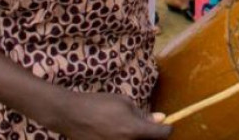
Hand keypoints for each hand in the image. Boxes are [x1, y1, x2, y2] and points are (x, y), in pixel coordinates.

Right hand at [47, 91, 169, 139]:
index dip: (166, 129)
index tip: (164, 125)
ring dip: (137, 138)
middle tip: (145, 126)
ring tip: (126, 127)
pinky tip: (115, 132)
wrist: (71, 115)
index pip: (163, 135)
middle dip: (151, 136)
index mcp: (134, 130)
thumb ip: (143, 114)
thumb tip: (161, 119)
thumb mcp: (124, 102)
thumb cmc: (99, 104)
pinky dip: (123, 139)